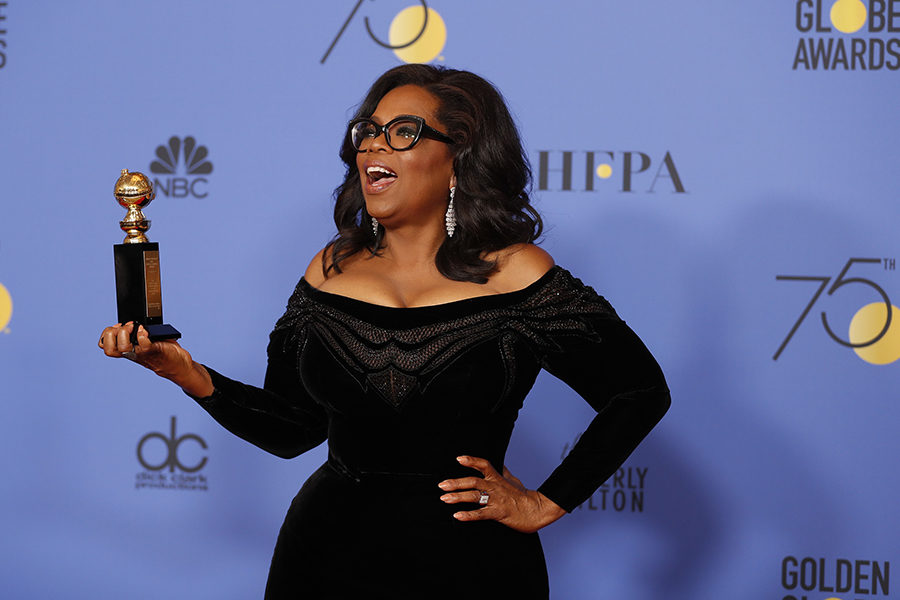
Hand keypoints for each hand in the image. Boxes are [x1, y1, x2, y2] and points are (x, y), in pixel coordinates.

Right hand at [98, 322, 212, 395]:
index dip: (106, 335)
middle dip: (112, 334)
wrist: (178, 364)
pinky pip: (144, 344)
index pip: (105, 346)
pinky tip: (146, 331)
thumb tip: (133, 321)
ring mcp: (142, 353)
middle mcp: (132, 353)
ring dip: (125, 334)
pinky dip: (143, 335)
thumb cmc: (163, 351)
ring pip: (123, 348)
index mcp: (128, 350)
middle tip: (127, 327)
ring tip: (136, 328)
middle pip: (109, 349)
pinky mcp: (154, 350)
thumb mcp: (146, 341)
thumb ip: (136, 333)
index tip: (117, 326)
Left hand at [438, 455, 565, 532]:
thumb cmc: (524, 496)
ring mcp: (496, 500)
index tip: (459, 459)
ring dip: (458, 497)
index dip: (471, 461)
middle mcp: (495, 487)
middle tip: (442, 485)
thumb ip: (503, 472)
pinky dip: (468, 515)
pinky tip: (457, 515)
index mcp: (498, 478)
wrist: (537, 510)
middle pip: (473, 481)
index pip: (484, 465)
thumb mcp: (513, 480)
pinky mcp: (498, 513)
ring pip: (474, 496)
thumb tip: (498, 464)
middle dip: (456, 483)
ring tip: (444, 498)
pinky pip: (481, 514)